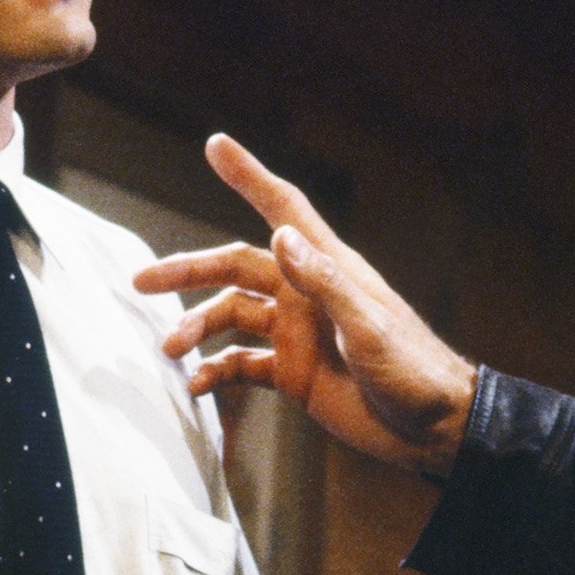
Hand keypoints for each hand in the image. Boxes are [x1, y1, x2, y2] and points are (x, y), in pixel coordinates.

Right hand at [133, 136, 478, 476]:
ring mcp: (297, 333)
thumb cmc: (413, 370)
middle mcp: (305, 293)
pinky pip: (241, 364)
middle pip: (235, 268)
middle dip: (187, 272)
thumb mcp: (368, 327)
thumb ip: (324, 283)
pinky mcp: (293, 373)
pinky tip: (194, 385)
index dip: (250, 177)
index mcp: (327, 269)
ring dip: (197, 330)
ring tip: (168, 351)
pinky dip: (214, 371)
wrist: (433, 428)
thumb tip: (278, 236)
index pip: (283, 210)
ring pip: (231, 317)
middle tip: (141, 282)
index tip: (215, 145)